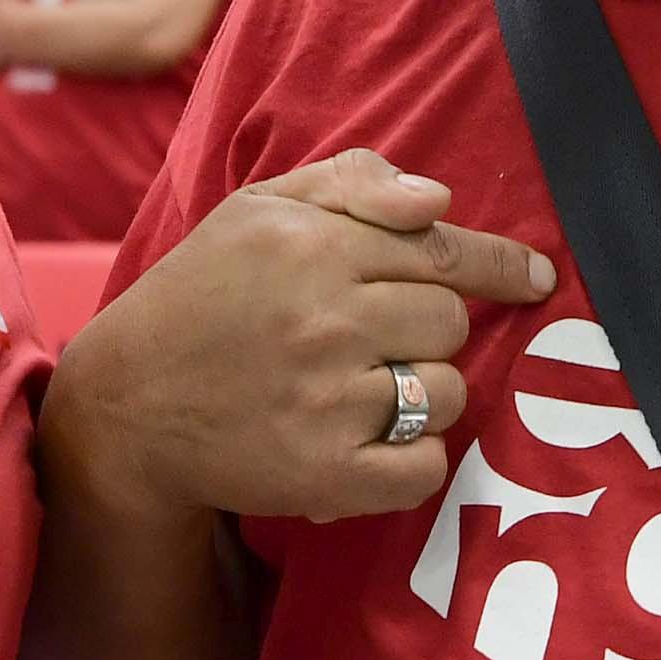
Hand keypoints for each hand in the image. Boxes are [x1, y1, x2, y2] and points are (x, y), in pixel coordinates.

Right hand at [51, 151, 555, 525]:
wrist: (124, 407)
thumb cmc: (198, 298)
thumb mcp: (254, 212)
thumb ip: (349, 184)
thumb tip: (439, 200)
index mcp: (311, 246)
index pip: (442, 251)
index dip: (500, 266)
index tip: (536, 279)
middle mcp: (324, 319)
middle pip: (449, 322)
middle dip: (427, 331)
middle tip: (373, 340)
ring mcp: (328, 401)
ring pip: (447, 394)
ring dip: (422, 395)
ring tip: (359, 392)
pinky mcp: (326, 475)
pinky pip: (425, 469)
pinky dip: (410, 462)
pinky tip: (366, 444)